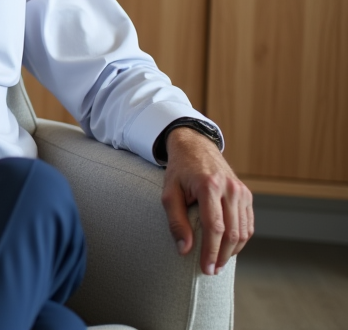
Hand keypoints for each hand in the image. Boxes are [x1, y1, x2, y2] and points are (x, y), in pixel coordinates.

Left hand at [161, 127, 253, 274]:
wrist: (195, 146)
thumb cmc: (179, 171)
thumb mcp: (169, 193)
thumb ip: (176, 221)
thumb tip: (184, 250)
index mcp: (209, 186)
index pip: (214, 227)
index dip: (211, 251)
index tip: (206, 268)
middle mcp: (230, 188)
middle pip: (232, 232)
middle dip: (223, 256)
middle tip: (212, 270)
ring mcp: (241, 191)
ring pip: (243, 230)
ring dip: (233, 251)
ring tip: (220, 263)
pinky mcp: (247, 194)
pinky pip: (248, 223)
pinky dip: (241, 239)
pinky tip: (229, 248)